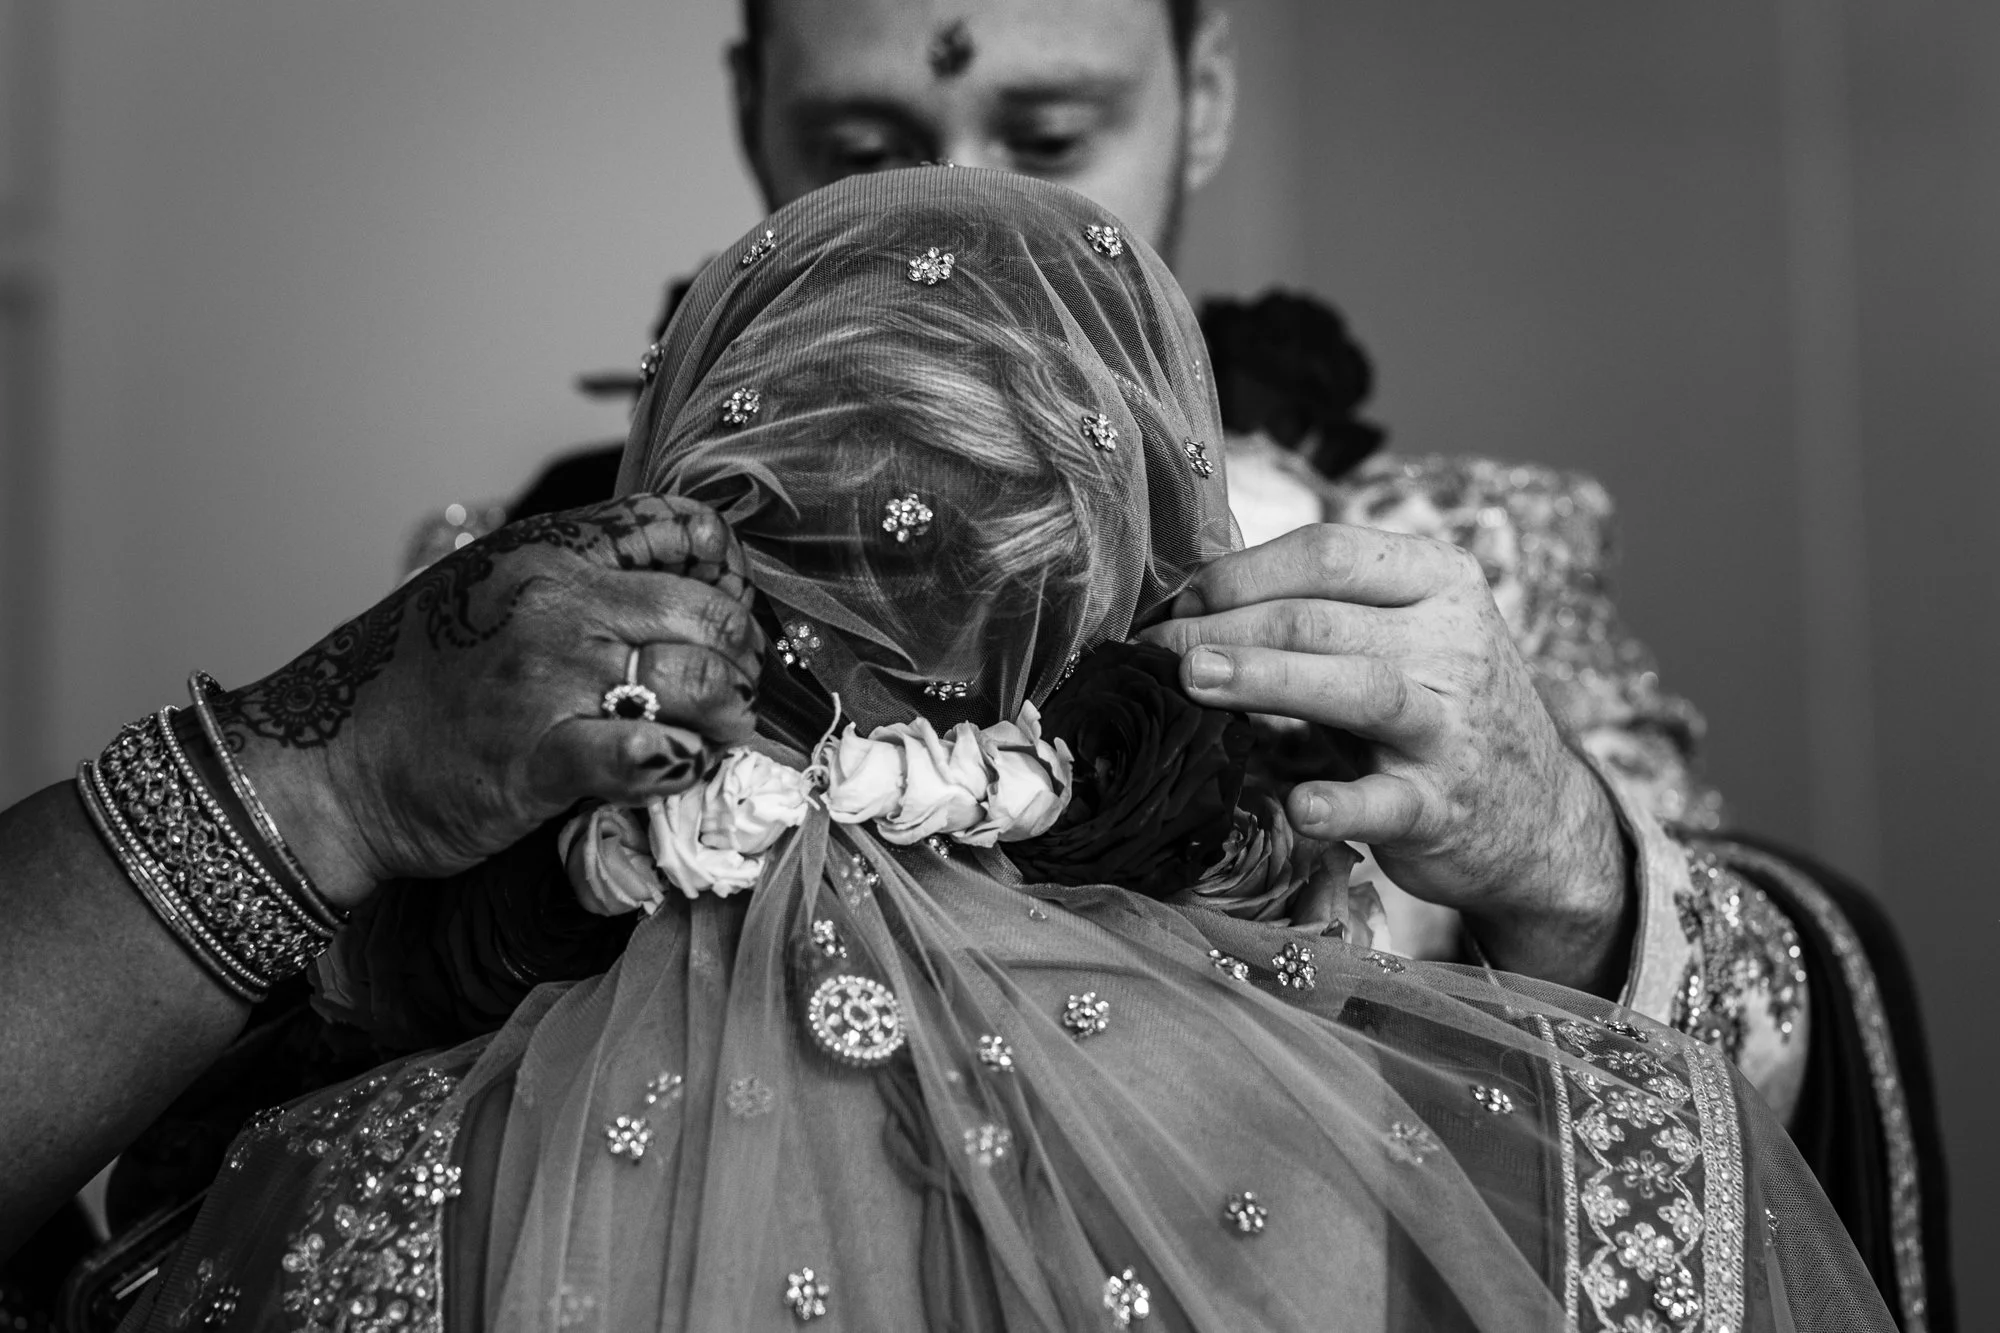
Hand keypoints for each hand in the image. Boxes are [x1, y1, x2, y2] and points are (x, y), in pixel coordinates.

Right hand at [216, 495, 763, 908]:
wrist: (325, 767)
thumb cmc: (413, 684)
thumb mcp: (490, 591)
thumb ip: (577, 576)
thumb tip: (682, 575)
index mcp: (548, 551)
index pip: (683, 529)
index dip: (729, 573)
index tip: (733, 610)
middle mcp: (555, 602)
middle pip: (707, 611)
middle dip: (744, 654)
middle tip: (743, 687)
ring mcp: (549, 679)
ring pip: (697, 680)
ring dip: (729, 714)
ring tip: (722, 733)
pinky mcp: (540, 757)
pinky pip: (647, 754)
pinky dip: (680, 764)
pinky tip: (679, 769)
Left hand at [1140, 523, 1631, 991]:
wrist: (1538, 815)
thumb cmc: (1434, 708)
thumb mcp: (1401, 636)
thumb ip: (1321, 608)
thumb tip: (1190, 595)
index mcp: (1439, 580)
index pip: (1329, 552)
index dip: (1240, 572)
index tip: (1177, 599)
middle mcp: (1453, 643)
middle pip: (1321, 618)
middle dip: (1225, 626)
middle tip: (1153, 646)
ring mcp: (1451, 727)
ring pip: (1355, 688)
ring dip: (1265, 679)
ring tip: (1192, 679)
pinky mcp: (1443, 807)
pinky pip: (1384, 801)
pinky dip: (1339, 803)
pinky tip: (1297, 804)